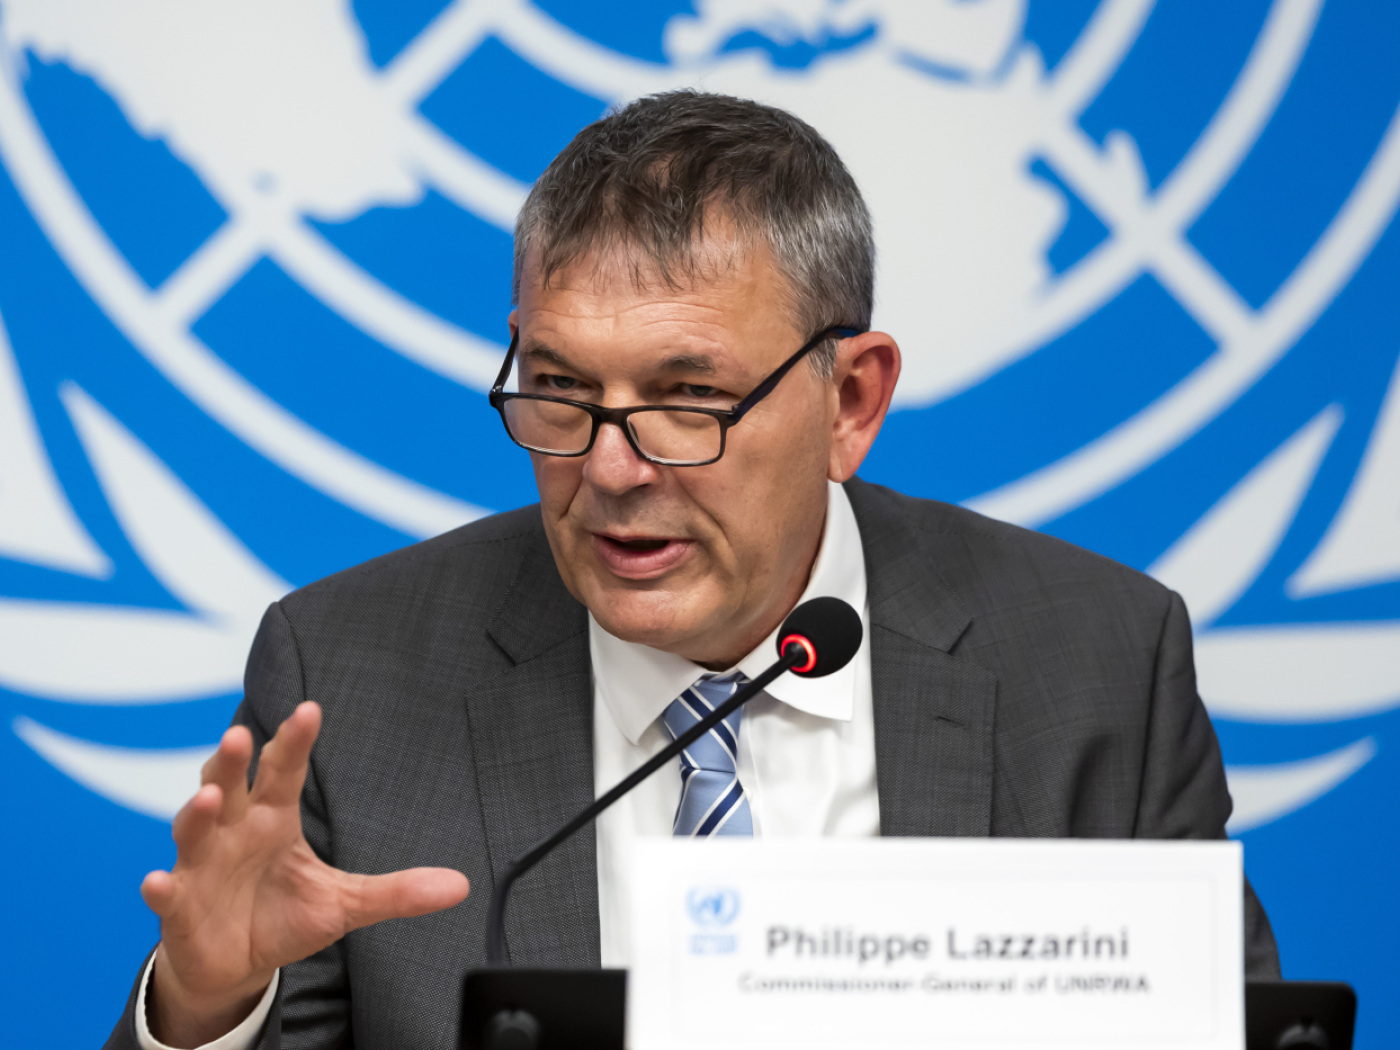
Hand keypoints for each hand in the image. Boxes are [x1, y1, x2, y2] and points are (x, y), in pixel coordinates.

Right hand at [140, 702, 468, 1047]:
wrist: (238, 963)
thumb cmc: (285, 914)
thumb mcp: (346, 902)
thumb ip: (397, 890)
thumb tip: (459, 885)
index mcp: (275, 818)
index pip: (285, 770)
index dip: (295, 740)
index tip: (311, 710)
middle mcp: (235, 831)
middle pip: (231, 785)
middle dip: (232, 761)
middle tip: (241, 736)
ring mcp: (202, 866)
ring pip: (194, 829)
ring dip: (197, 812)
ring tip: (208, 799)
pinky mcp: (180, 907)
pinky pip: (167, 894)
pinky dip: (161, 887)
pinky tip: (158, 881)